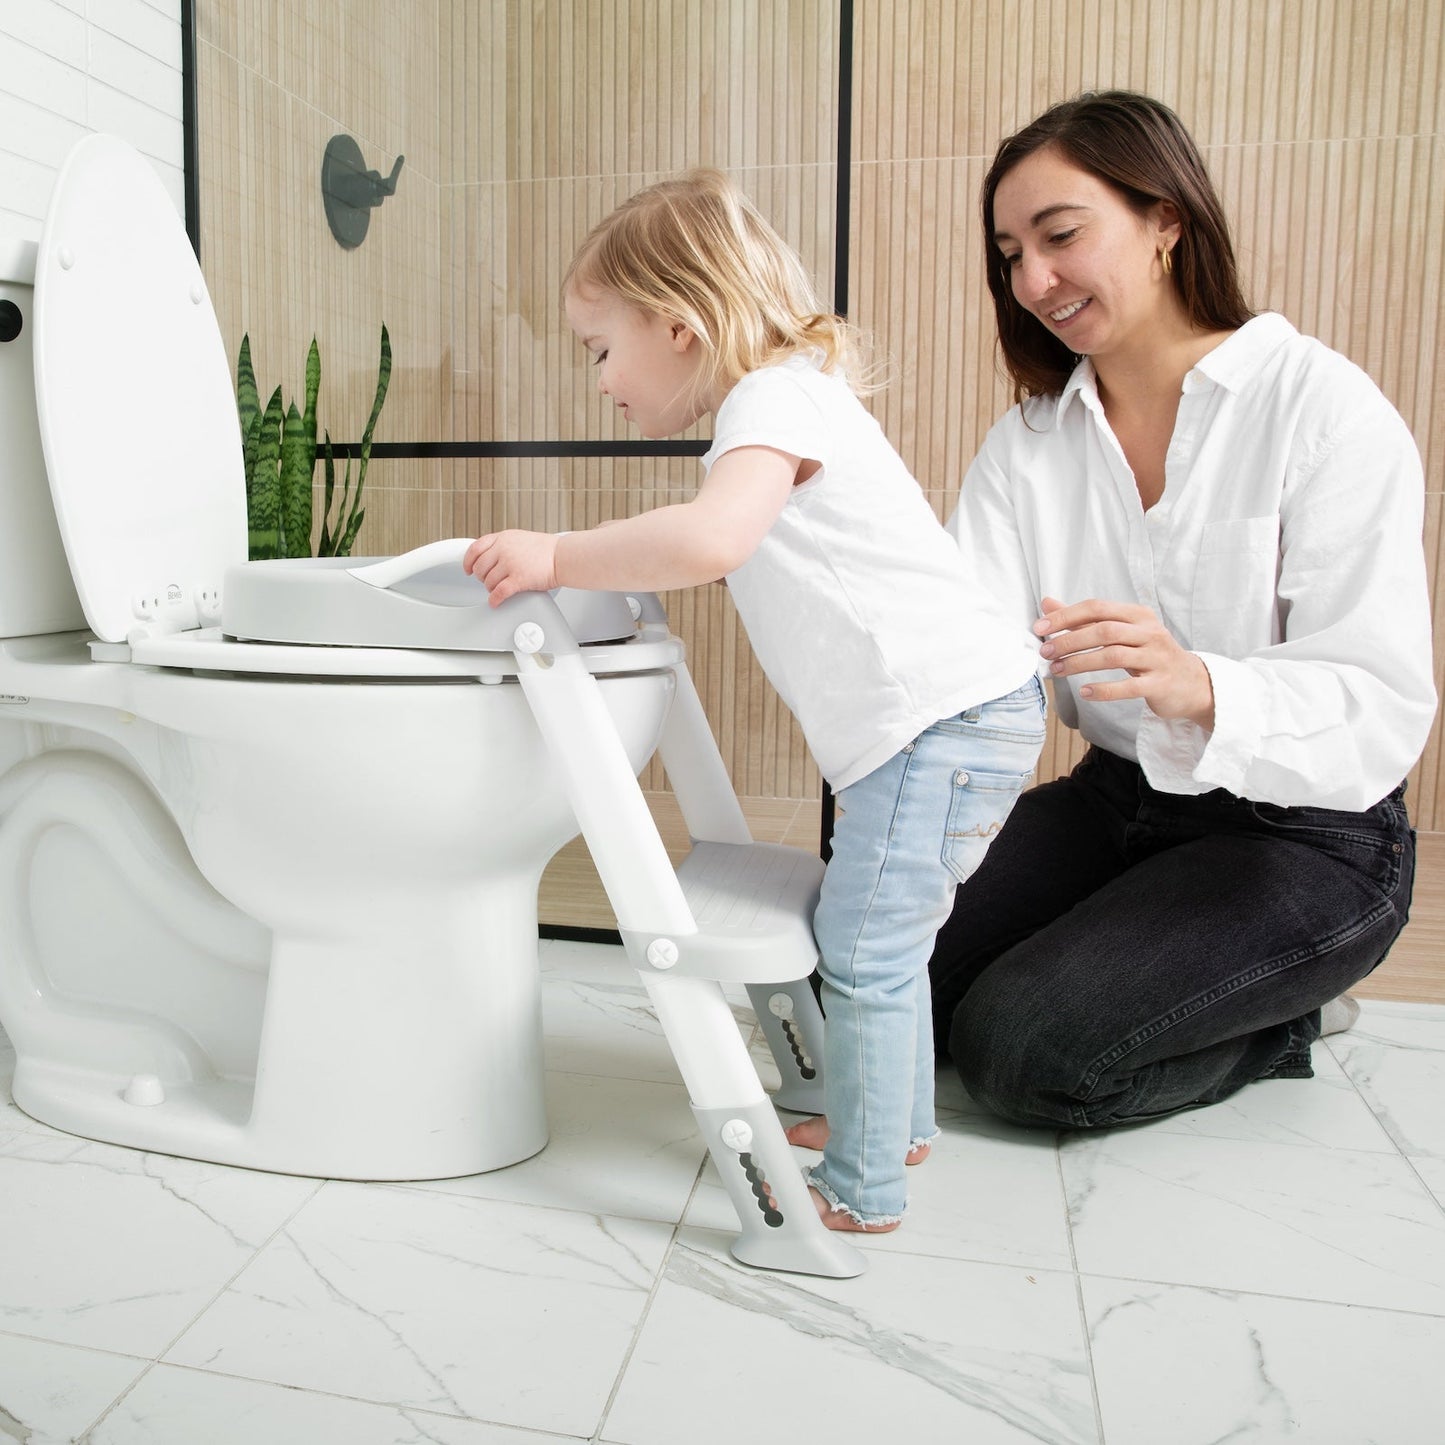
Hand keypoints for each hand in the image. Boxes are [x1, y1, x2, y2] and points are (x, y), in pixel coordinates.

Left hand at [461, 530, 558, 606]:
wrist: (563, 556)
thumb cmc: (547, 550)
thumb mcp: (520, 539)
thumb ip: (503, 545)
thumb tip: (489, 557)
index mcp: (503, 538)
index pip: (475, 548)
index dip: (468, 561)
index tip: (467, 569)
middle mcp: (504, 549)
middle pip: (479, 567)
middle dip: (482, 577)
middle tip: (489, 581)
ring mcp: (510, 564)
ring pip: (488, 581)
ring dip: (491, 588)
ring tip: (498, 590)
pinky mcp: (518, 579)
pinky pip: (498, 592)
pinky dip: (494, 599)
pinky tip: (495, 602)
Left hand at [1034, 595, 1214, 729]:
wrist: (1191, 683)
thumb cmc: (1148, 654)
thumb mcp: (1120, 632)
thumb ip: (1083, 619)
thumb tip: (1047, 603)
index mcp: (1137, 615)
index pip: (1097, 608)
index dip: (1066, 616)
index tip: (1040, 628)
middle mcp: (1149, 632)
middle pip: (1104, 631)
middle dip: (1070, 641)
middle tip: (1046, 653)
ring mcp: (1156, 658)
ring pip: (1114, 656)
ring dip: (1080, 663)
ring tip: (1057, 671)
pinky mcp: (1160, 683)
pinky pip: (1129, 686)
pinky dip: (1105, 689)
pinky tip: (1085, 692)